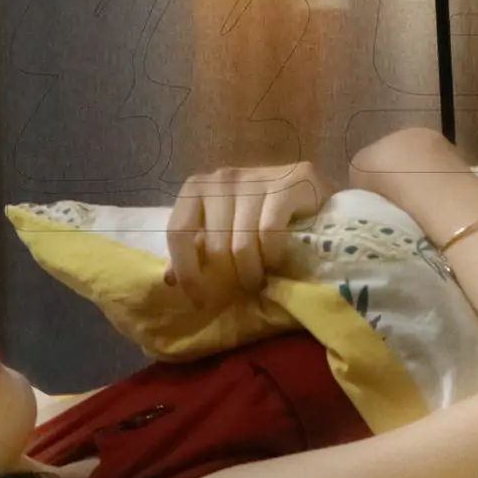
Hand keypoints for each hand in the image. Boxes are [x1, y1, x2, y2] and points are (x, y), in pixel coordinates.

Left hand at [163, 161, 327, 303]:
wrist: (308, 190)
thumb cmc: (257, 213)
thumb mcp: (221, 228)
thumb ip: (197, 250)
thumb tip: (170, 280)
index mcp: (196, 187)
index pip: (177, 232)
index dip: (186, 271)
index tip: (199, 300)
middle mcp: (222, 177)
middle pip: (215, 245)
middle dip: (229, 276)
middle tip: (243, 287)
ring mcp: (256, 177)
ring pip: (243, 244)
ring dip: (253, 271)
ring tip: (261, 278)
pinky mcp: (289, 183)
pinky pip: (271, 233)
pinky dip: (273, 255)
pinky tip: (277, 259)